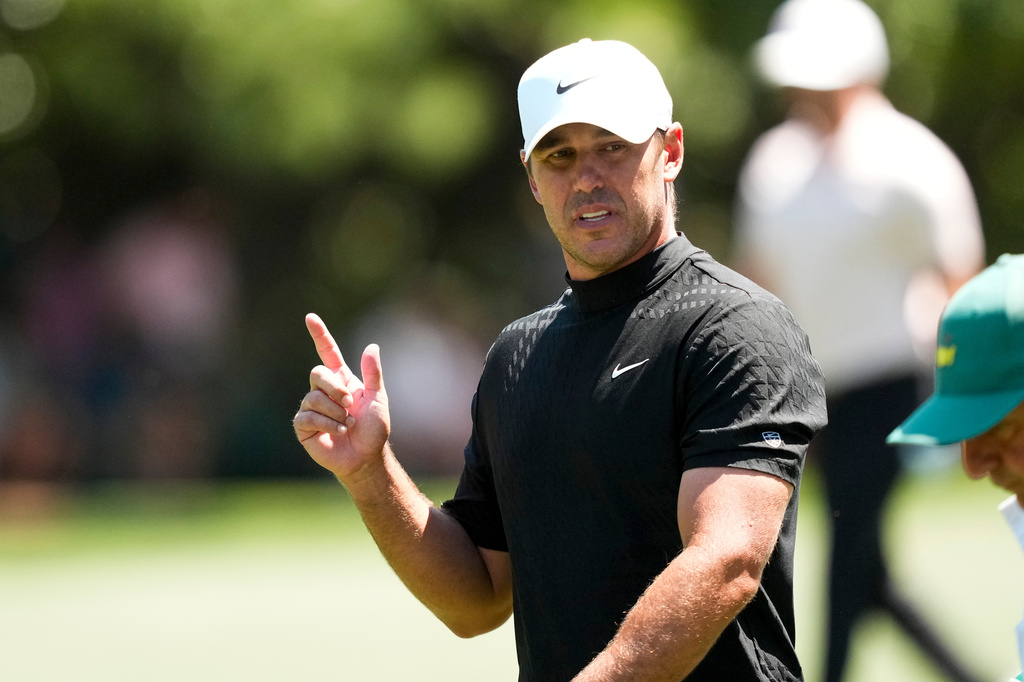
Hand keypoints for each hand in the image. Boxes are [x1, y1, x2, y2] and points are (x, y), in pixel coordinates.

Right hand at [293, 313, 390, 482]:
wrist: (366, 457)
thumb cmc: (373, 430)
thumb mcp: (378, 399)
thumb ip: (373, 374)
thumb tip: (372, 347)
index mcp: (342, 380)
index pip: (327, 352)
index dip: (320, 334)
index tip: (310, 317)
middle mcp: (324, 391)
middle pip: (317, 373)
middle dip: (334, 388)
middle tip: (349, 405)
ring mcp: (312, 407)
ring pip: (314, 397)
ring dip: (335, 412)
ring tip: (347, 424)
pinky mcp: (304, 426)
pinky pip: (307, 416)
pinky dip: (326, 423)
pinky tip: (337, 431)